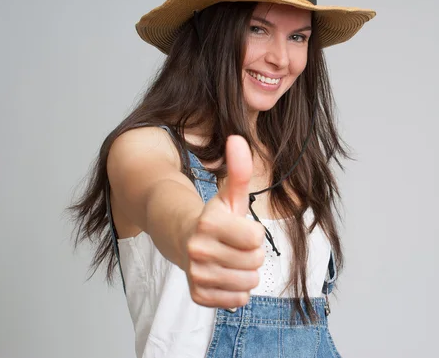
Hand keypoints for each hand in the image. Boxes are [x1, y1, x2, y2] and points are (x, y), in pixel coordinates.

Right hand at [183, 135, 265, 308]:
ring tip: (230, 260)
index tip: (241, 228)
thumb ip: (239, 169)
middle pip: (254, 263)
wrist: (182, 240)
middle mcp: (198, 250)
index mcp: (209, 223)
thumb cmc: (215, 217)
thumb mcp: (230, 195)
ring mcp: (196, 274)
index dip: (253, 233)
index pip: (256, 239)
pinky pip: (236, 301)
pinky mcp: (197, 294)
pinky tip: (224, 276)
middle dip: (251, 254)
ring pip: (248, 283)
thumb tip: (238, 138)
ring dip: (245, 273)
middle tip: (235, 246)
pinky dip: (236, 291)